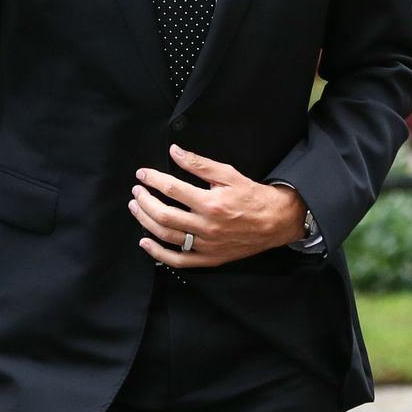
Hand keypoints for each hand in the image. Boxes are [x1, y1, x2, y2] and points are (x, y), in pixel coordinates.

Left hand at [130, 143, 306, 267]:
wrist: (274, 221)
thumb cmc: (251, 196)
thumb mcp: (228, 174)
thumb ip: (199, 164)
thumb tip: (175, 151)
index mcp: (210, 203)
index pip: (171, 189)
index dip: (152, 180)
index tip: (142, 174)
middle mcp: (206, 226)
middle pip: (163, 214)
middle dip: (144, 201)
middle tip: (136, 191)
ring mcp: (207, 245)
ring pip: (167, 236)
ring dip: (145, 222)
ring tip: (136, 209)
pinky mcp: (209, 258)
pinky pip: (178, 260)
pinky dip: (158, 253)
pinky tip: (145, 241)